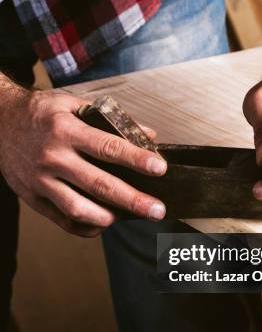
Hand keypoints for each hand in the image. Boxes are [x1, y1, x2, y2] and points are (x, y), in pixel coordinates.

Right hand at [0, 88, 166, 236]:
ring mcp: (40, 179)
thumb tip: (149, 135)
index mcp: (66, 129)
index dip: (136, 159)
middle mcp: (53, 156)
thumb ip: (113, 120)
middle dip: (133, 200)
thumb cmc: (42, 113)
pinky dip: (85, 227)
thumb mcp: (74, 104)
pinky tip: (102, 223)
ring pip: (78, 208)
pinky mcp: (31, 196)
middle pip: (99, 184)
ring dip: (108, 217)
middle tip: (157, 209)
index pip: (108, 147)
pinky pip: (62, 220)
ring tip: (127, 216)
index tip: (160, 169)